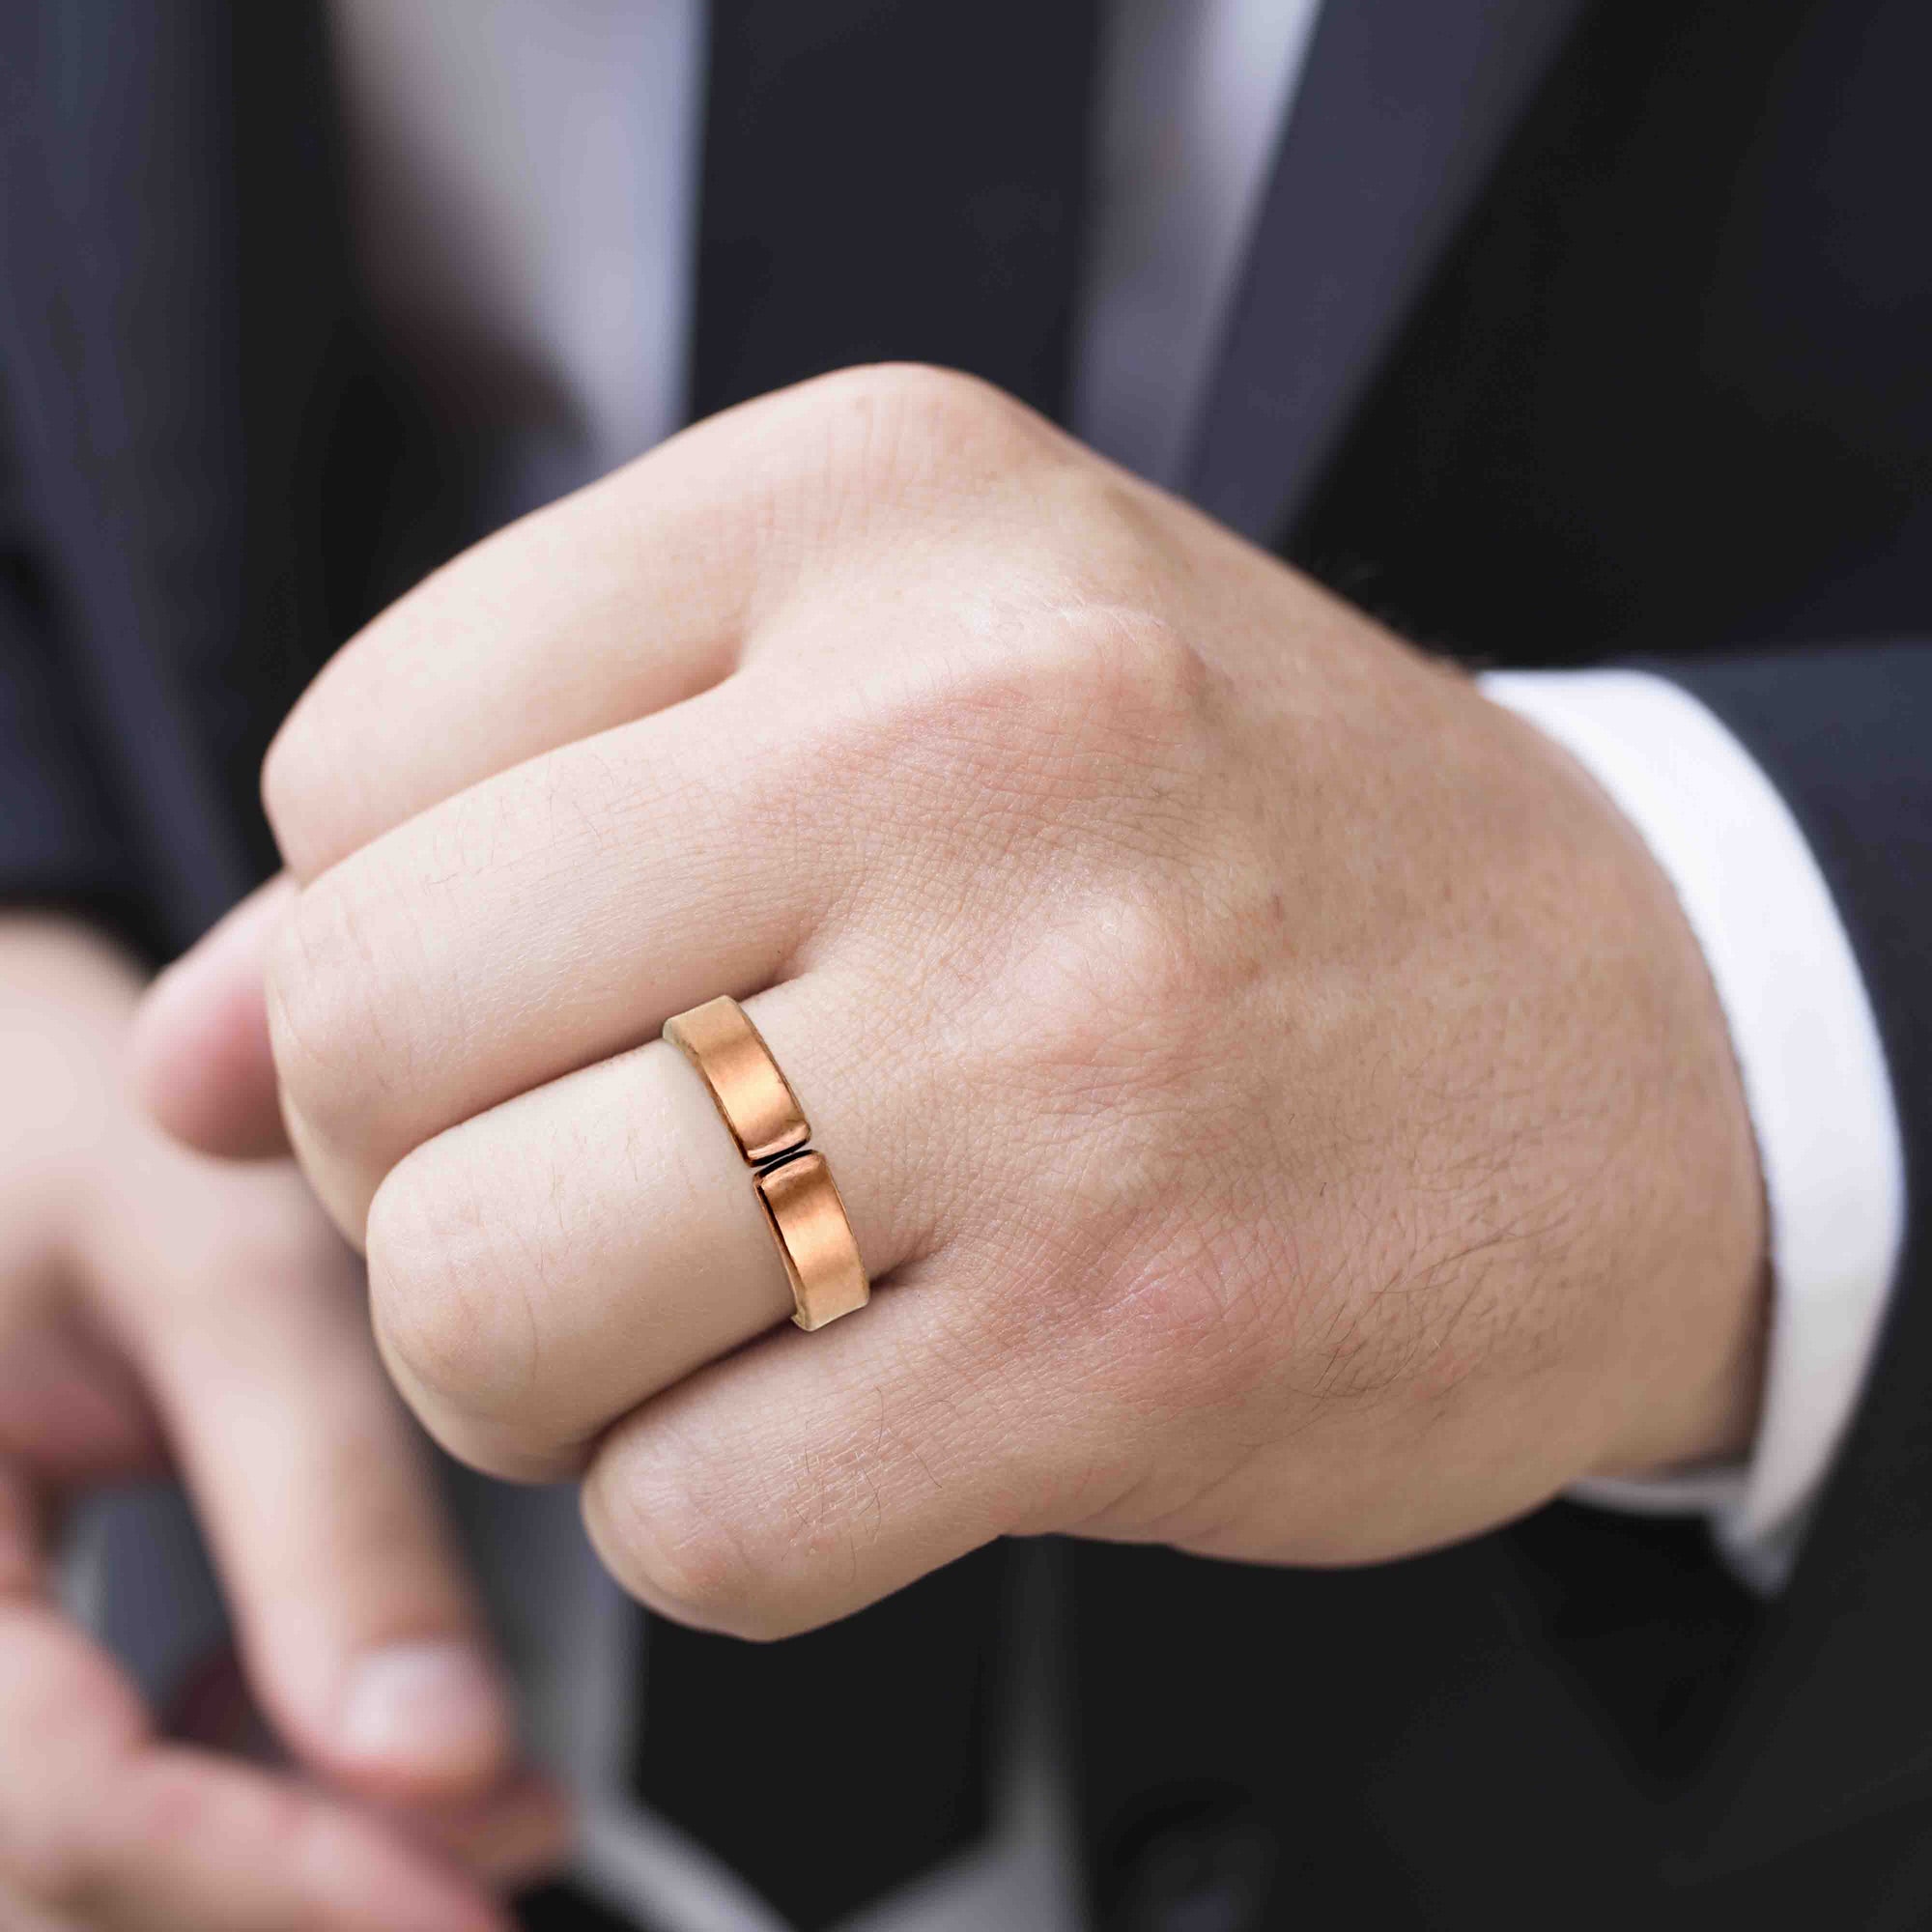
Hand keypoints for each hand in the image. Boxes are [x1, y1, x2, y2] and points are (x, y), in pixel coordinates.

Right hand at [0, 919, 563, 1929]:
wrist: (15, 1102)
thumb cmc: (104, 1140)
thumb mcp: (232, 1285)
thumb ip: (328, 1520)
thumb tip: (453, 1770)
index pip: (51, 1799)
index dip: (271, 1884)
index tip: (468, 1904)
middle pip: (47, 1875)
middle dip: (280, 1893)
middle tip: (498, 1850)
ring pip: (54, 1866)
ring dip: (254, 1871)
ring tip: (461, 1798)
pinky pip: (57, 1798)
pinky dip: (207, 1811)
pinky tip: (323, 1733)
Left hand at [136, 366, 1766, 1640]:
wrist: (1646, 1031)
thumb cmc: (1236, 845)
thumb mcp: (883, 692)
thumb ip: (490, 831)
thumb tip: (180, 1058)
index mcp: (882, 512)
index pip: (355, 761)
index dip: (397, 931)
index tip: (555, 986)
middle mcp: (970, 736)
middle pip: (373, 1037)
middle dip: (427, 1161)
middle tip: (615, 1161)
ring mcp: (1058, 1046)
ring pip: (483, 1306)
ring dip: (542, 1360)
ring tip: (736, 1292)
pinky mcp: (1129, 1342)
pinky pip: (695, 1522)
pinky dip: (724, 1506)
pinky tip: (879, 1402)